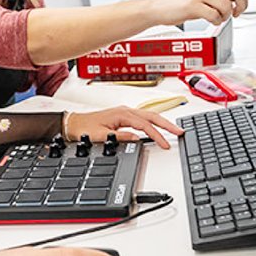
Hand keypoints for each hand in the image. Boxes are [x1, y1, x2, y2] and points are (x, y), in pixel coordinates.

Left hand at [66, 106, 183, 147]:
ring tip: (175, 129)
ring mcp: (126, 112)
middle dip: (167, 124)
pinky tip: (159, 127)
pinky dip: (154, 122)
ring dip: (162, 122)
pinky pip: (143, 118)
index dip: (157, 135)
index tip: (165, 144)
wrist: (74, 124)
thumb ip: (120, 136)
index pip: (145, 125)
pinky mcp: (124, 116)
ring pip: (149, 116)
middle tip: (180, 131)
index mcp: (122, 114)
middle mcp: (125, 110)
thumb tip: (136, 139)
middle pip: (152, 116)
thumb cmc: (85, 128)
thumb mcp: (101, 135)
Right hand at [156, 0, 255, 25]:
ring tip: (216, 17)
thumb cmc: (182, 2)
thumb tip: (236, 4)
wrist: (160, 8)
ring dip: (225, 17)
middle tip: (237, 12)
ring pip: (229, 6)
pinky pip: (216, 16)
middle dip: (243, 5)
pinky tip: (208, 20)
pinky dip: (215, 22)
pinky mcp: (194, 5)